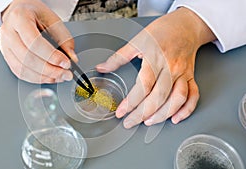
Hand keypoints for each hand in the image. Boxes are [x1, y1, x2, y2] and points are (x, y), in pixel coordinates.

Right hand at [0, 0, 77, 82]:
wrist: (21, 11)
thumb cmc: (35, 13)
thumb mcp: (53, 20)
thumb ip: (64, 39)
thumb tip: (72, 58)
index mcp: (19, 18)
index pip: (35, 42)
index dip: (52, 56)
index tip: (66, 63)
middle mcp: (8, 32)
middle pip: (28, 58)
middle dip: (50, 70)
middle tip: (65, 73)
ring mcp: (4, 45)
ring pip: (22, 69)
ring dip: (43, 77)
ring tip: (59, 76)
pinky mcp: (6, 56)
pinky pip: (20, 72)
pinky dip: (36, 78)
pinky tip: (48, 77)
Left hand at [96, 7, 215, 127]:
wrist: (185, 25)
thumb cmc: (161, 31)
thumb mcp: (137, 40)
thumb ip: (118, 57)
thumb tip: (102, 68)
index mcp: (155, 57)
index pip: (143, 85)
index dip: (131, 102)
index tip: (121, 112)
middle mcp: (171, 67)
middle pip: (158, 96)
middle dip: (142, 114)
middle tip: (129, 122)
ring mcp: (183, 73)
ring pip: (177, 99)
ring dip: (162, 115)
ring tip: (148, 122)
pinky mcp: (191, 76)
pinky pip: (193, 96)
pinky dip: (186, 110)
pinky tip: (175, 118)